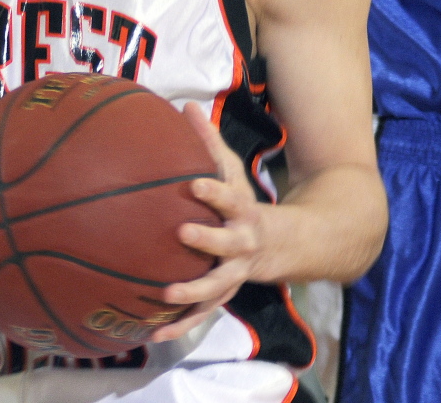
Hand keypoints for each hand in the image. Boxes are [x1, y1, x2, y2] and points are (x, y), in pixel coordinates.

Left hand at [150, 102, 266, 341]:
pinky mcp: (224, 295)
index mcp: (242, 212)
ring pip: (215, 288)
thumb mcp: (233, 172)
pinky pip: (201, 314)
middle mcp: (240, 245)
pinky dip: (179, 325)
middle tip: (181, 233)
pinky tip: (152, 335)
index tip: (194, 184)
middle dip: (206, 241)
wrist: (288, 248)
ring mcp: (234, 274)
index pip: (228, 198)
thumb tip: (186, 105)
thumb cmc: (245, 203)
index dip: (213, 192)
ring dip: (191, 294)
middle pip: (225, 246)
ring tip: (163, 294)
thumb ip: (209, 142)